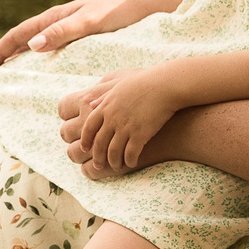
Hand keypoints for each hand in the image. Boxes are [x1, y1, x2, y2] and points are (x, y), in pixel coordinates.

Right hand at [0, 0, 175, 69]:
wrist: (152, 4)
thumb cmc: (125, 9)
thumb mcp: (94, 20)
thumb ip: (65, 31)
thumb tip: (32, 46)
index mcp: (58, 16)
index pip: (19, 34)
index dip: (0, 51)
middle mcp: (61, 22)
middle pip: (23, 39)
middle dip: (3, 55)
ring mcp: (71, 29)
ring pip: (36, 44)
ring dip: (18, 58)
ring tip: (6, 76)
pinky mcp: (83, 36)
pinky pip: (52, 49)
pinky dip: (39, 60)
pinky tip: (41, 72)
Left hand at [61, 67, 188, 173]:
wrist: (164, 85)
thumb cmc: (144, 82)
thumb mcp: (118, 85)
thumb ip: (103, 95)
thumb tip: (89, 103)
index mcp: (105, 106)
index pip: (89, 128)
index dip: (86, 140)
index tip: (84, 149)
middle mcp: (112, 118)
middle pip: (99, 143)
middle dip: (98, 157)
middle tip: (99, 165)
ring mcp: (126, 127)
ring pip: (113, 152)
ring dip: (113, 162)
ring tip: (117, 166)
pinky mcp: (140, 134)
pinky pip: (130, 153)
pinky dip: (129, 161)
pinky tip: (131, 163)